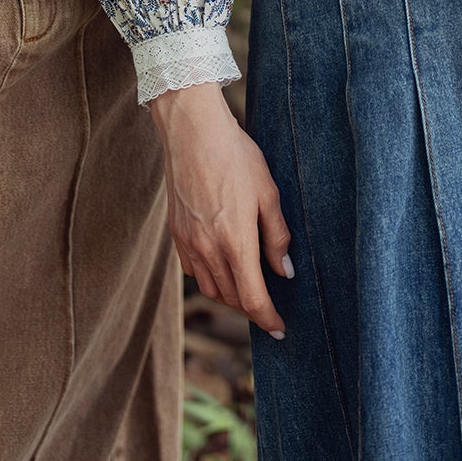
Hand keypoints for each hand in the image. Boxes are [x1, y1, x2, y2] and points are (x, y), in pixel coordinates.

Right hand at [150, 81, 291, 335]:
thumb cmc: (235, 156)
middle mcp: (208, 249)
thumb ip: (277, 236)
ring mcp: (188, 242)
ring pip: (210, 288)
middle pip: (231, 298)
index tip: (280, 329)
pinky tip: (222, 266)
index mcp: (235, 242)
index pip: (252, 297)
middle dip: (251, 309)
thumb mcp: (268, 193)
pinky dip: (209, 279)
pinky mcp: (176, 233)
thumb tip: (285, 271)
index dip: (267, 318)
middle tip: (269, 307)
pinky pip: (193, 271)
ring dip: (230, 297)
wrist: (192, 131)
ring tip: (248, 290)